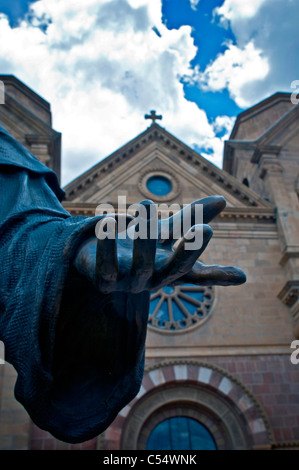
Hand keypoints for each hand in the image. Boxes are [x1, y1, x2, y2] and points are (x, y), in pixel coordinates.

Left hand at [74, 196, 245, 293]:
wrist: (96, 260)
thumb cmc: (136, 246)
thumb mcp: (164, 231)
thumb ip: (190, 218)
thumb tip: (223, 200)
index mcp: (171, 268)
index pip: (198, 270)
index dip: (216, 269)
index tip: (233, 262)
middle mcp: (154, 278)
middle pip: (176, 269)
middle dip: (191, 250)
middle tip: (206, 228)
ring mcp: (129, 282)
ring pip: (142, 265)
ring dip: (146, 238)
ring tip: (147, 203)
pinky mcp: (103, 281)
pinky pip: (106, 267)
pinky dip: (107, 246)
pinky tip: (107, 222)